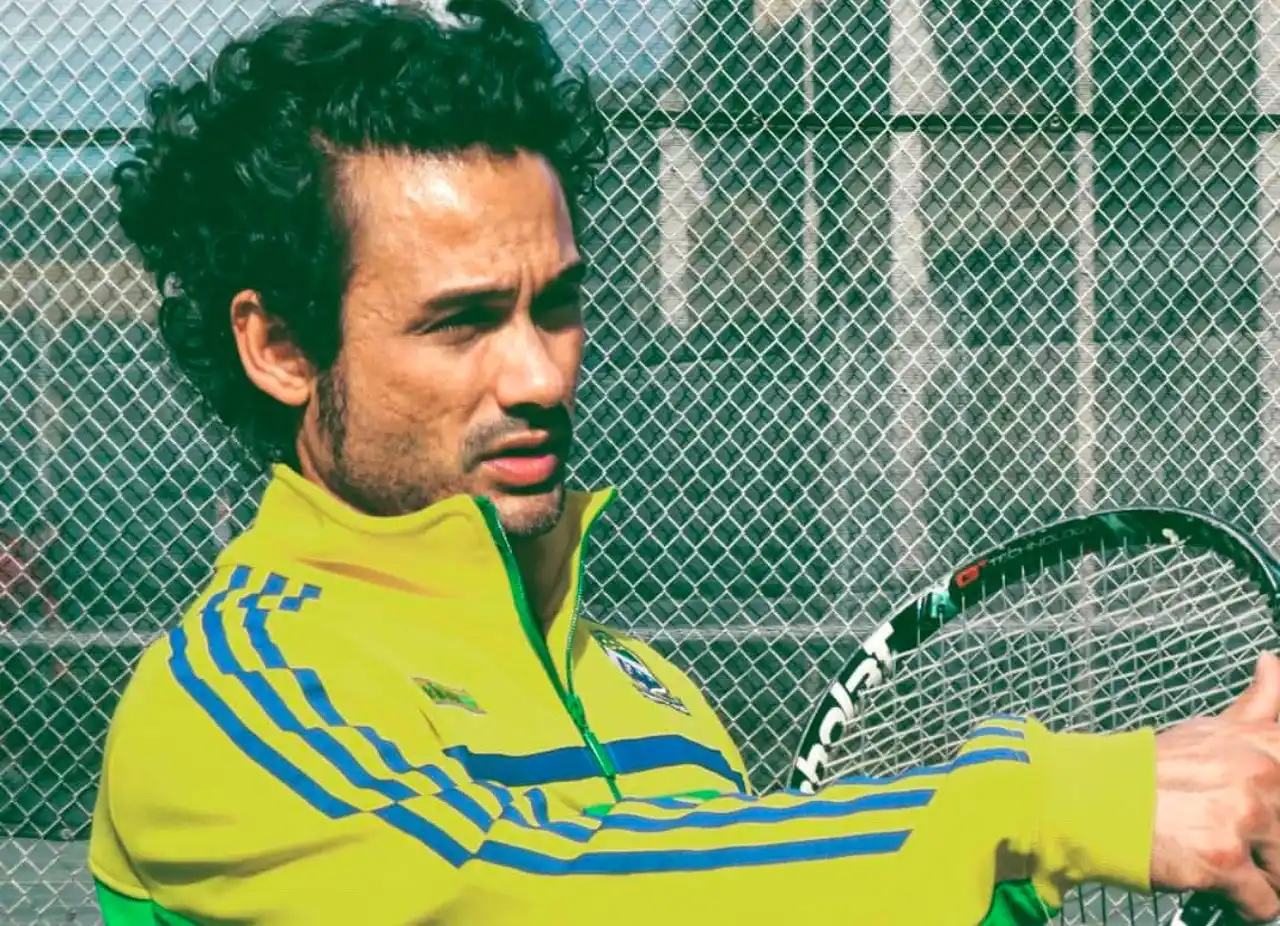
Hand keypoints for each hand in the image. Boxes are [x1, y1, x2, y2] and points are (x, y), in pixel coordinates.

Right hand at [1151, 652, 1279, 921]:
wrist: (1093, 797)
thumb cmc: (1147, 767)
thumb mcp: (1207, 730)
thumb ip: (1257, 703)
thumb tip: (1272, 661)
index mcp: (1261, 745)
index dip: (1278, 801)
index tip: (1269, 808)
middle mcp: (1260, 774)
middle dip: (1271, 843)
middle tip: (1236, 835)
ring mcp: (1244, 817)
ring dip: (1263, 875)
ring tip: (1225, 859)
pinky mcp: (1224, 860)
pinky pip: (1263, 904)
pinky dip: (1244, 902)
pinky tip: (1219, 884)